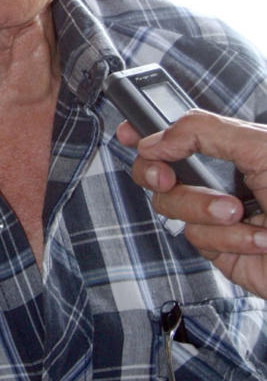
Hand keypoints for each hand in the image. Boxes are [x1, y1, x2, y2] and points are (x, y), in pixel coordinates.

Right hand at [117, 110, 266, 296]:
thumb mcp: (260, 146)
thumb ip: (203, 131)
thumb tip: (156, 140)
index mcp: (230, 146)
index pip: (178, 132)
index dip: (147, 130)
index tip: (128, 131)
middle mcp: (219, 178)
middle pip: (157, 168)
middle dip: (156, 171)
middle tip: (166, 176)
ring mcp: (216, 215)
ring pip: (171, 205)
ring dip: (205, 209)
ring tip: (241, 213)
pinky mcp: (220, 250)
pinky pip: (196, 238)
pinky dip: (227, 239)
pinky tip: (259, 238)